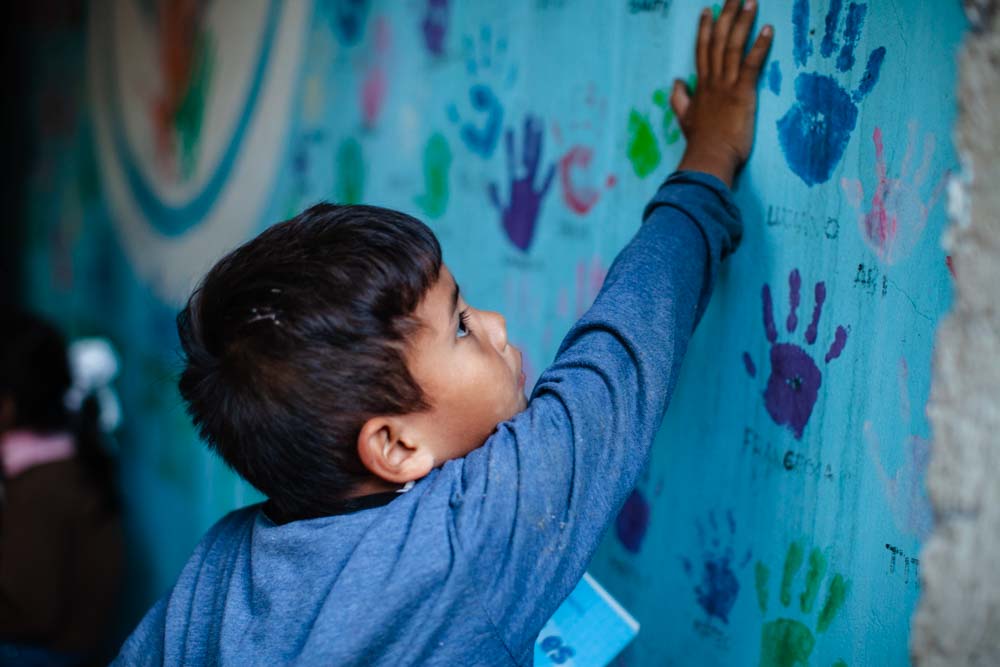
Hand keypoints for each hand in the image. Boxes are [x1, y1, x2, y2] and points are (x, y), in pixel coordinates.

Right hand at [674, 0, 772, 186]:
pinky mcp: (741, 94)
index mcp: (701, 86)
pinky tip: (768, 30)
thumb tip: (676, 83)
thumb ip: (679, 99)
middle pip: (717, 40)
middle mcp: (712, 81)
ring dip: (743, 22)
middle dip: (726, 15)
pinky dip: (759, 46)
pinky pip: (750, 64)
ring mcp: (726, 86)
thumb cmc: (701, 142)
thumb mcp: (684, 118)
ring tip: (752, 2)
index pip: (702, 49)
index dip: (705, 28)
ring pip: (732, 46)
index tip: (709, 9)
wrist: (708, 157)